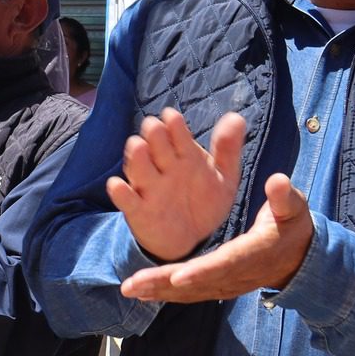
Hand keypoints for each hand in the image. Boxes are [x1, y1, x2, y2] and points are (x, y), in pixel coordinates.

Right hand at [107, 110, 246, 261]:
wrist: (190, 239)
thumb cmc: (204, 203)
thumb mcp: (223, 178)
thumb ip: (228, 150)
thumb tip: (236, 117)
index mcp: (185, 156)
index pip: (176, 133)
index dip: (173, 123)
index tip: (172, 116)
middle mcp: (164, 168)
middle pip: (154, 144)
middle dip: (153, 134)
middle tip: (154, 127)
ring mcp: (149, 188)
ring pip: (138, 167)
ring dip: (136, 157)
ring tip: (138, 147)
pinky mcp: (138, 210)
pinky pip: (126, 200)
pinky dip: (120, 192)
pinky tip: (118, 185)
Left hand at [119, 172, 314, 301]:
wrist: (298, 259)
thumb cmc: (292, 227)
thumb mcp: (293, 209)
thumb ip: (284, 197)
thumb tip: (278, 180)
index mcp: (252, 253)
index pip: (224, 264)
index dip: (201, 271)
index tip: (177, 276)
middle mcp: (235, 275)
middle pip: (196, 283)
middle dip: (163, 284)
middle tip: (132, 285)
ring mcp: (225, 284)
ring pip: (188, 291)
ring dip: (157, 291)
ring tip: (128, 289)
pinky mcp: (217, 287)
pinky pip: (188, 293)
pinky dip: (164, 293)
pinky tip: (141, 292)